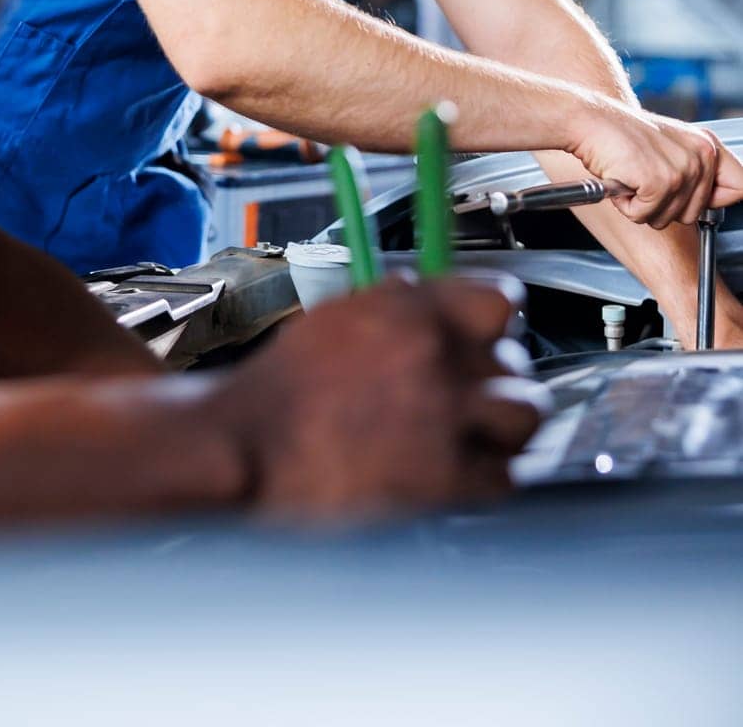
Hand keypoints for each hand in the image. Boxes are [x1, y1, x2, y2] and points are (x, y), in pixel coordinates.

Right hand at [209, 275, 542, 518]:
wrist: (249, 446)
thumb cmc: (281, 388)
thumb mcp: (340, 316)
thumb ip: (397, 306)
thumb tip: (432, 301)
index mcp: (409, 309)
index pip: (502, 299)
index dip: (495, 320)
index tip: (489, 334)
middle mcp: (435, 355)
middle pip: (516, 359)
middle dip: (494, 377)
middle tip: (468, 392)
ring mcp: (445, 417)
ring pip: (527, 413)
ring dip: (506, 423)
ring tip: (476, 432)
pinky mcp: (445, 478)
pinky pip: (507, 475)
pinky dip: (490, 475)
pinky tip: (461, 470)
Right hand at [572, 102, 742, 227]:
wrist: (590, 121)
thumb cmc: (621, 136)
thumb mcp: (671, 146)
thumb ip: (698, 171)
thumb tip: (716, 200)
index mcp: (706, 144)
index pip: (739, 187)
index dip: (716, 200)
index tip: (691, 197)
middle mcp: (700, 156)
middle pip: (696, 214)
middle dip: (665, 206)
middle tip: (644, 180)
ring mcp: (682, 170)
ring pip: (668, 219)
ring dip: (643, 206)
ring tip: (632, 176)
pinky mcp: (659, 183)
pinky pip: (643, 216)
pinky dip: (626, 205)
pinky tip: (621, 179)